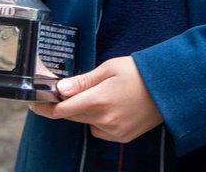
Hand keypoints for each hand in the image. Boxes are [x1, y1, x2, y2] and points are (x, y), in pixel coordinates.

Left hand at [31, 57, 162, 142]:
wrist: (170, 87)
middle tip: (65, 92)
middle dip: (65, 106)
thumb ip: (83, 81)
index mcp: (99, 100)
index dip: (45, 107)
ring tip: (100, 95)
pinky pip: (100, 130)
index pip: (62, 110)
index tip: (35, 102)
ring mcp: (114, 131)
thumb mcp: (109, 68)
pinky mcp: (122, 137)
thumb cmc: (140, 72)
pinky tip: (111, 107)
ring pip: (86, 123)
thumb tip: (60, 88)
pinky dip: (98, 121)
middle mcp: (104, 120)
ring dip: (84, 112)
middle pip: (72, 117)